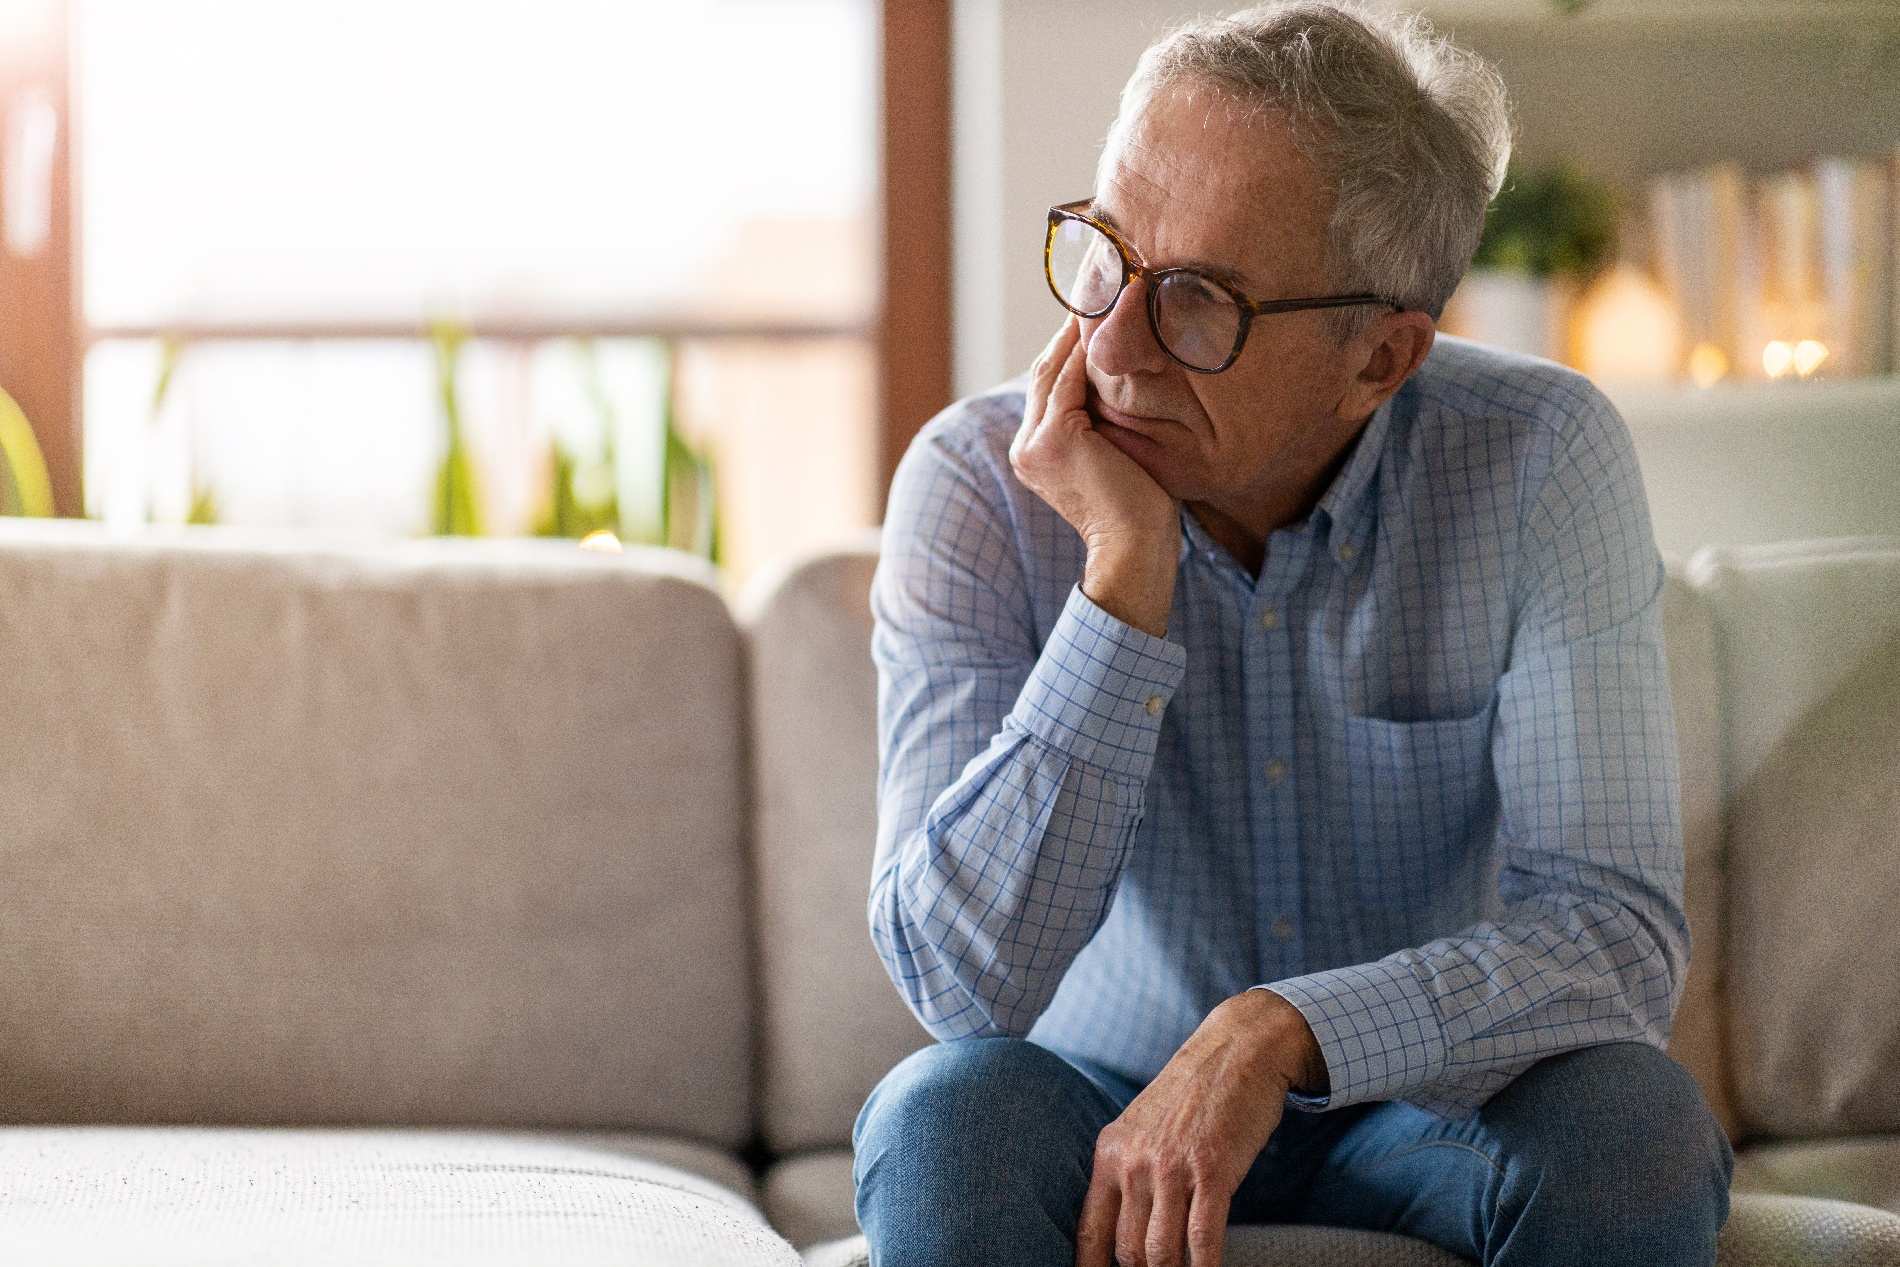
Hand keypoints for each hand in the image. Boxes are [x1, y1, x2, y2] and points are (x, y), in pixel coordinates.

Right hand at [1010, 317, 1179, 638]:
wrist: (1136, 553)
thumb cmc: (1143, 513)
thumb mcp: (1120, 458)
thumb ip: (1109, 423)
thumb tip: (1133, 383)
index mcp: (1035, 451)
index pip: (1052, 383)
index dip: (1072, 344)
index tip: (1101, 309)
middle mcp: (1026, 445)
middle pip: (1048, 368)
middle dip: (1073, 327)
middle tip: (1105, 285)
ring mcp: (1034, 443)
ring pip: (1057, 368)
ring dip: (1081, 327)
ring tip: (1109, 290)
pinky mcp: (1054, 440)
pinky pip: (1071, 379)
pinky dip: (1091, 346)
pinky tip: (1114, 319)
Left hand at [1075, 990, 1326, 1266]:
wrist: (1236, 1050)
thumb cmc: (1192, 1095)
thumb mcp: (1141, 1127)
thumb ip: (1127, 1171)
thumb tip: (1121, 1229)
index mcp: (1110, 1152)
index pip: (1090, 1231)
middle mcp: (1134, 1162)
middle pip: (1128, 1250)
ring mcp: (1173, 1167)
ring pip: (1161, 1251)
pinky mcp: (1213, 1170)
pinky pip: (1202, 1238)